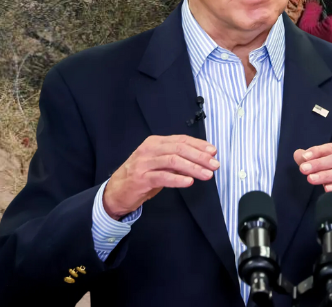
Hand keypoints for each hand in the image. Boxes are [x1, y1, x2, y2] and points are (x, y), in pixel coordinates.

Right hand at [103, 135, 218, 219]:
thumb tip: (202, 158)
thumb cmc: (142, 176)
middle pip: (179, 148)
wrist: (116, 192)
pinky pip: (162, 177)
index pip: (181, 140)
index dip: (199, 145)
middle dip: (200, 156)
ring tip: (207, 174)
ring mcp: (144, 163)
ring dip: (193, 168)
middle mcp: (149, 149)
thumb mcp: (159, 163)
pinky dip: (177, 179)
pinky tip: (189, 182)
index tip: (213, 152)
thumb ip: (176, 159)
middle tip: (214, 165)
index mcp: (155, 142)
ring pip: (173, 161)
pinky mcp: (141, 178)